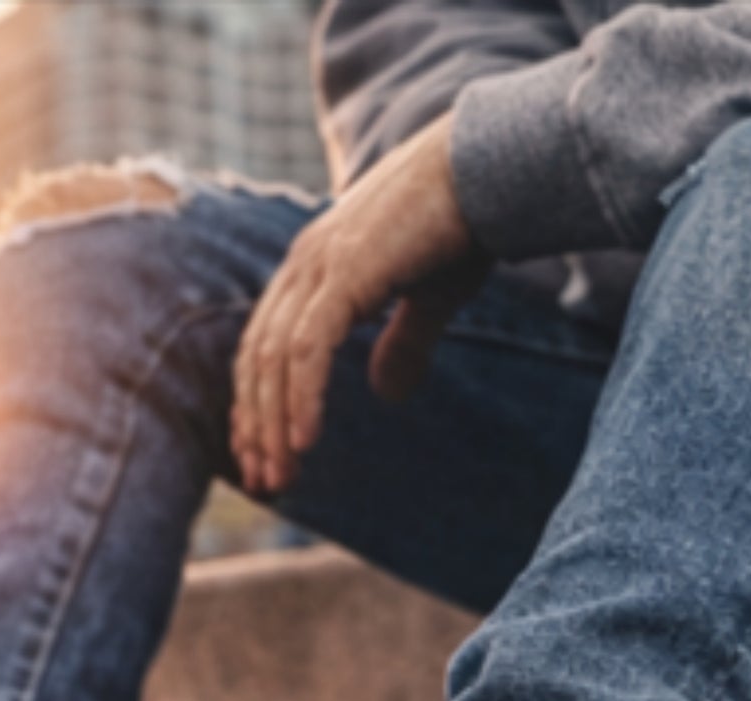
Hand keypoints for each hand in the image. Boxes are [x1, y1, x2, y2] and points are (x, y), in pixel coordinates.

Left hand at [232, 108, 491, 495]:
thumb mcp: (429, 299)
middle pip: (258, 359)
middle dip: (256, 427)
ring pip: (275, 361)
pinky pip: (307, 349)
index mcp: (316, 267)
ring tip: (280, 476)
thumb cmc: (467, 223)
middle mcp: (306, 263)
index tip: (261, 456)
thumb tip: (387, 395)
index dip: (258, 403)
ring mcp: (321, 265)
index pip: (265, 345)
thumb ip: (403, 344)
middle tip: (263, 483)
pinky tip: (304, 442)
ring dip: (273, 425)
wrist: (495, 166)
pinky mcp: (346, 273)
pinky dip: (301, 398)